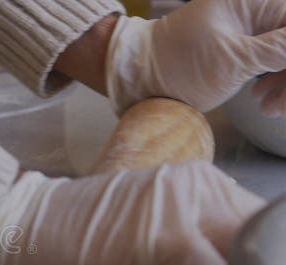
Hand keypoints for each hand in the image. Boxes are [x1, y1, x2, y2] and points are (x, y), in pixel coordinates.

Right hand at [0, 162, 270, 264]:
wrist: (14, 237)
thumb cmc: (70, 247)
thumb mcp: (147, 241)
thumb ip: (194, 246)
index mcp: (197, 185)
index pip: (269, 227)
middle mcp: (197, 186)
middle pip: (274, 242)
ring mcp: (179, 209)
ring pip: (259, 260)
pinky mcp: (159, 239)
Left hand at [107, 0, 285, 113]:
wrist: (139, 78)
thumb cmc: (175, 64)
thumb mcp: (231, 59)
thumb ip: (276, 50)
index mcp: (253, 1)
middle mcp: (255, 12)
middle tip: (280, 105)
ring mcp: (251, 32)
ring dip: (285, 83)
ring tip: (269, 108)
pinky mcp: (244, 52)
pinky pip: (274, 65)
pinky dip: (275, 84)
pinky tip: (264, 102)